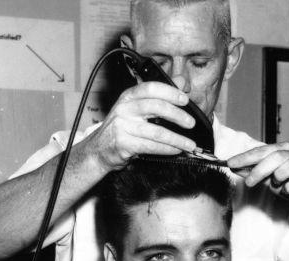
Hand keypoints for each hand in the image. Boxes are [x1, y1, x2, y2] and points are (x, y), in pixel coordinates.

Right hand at [82, 81, 197, 170]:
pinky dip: (167, 149)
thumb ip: (160, 95)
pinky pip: (150, 146)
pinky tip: (176, 150)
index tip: (185, 99)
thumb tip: (182, 82)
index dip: (170, 92)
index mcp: (129, 96)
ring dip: (177, 139)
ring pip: (156, 131)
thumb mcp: (137, 107)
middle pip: (156, 107)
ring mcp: (122, 126)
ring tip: (189, 144)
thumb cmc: (122, 127)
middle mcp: (124, 108)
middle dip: (177, 115)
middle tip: (191, 123)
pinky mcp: (123, 144)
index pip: (151, 88)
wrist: (98, 149)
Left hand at [225, 142, 288, 224]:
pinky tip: (288, 191)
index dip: (245, 157)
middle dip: (259, 169)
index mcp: (284, 150)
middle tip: (248, 183)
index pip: (262, 150)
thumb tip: (234, 167)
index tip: (230, 163)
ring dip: (279, 177)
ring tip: (277, 185)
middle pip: (276, 156)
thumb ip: (252, 172)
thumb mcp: (268, 179)